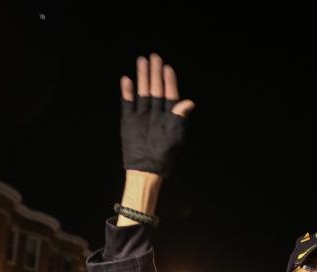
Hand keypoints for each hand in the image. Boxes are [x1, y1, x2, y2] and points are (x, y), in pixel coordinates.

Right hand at [120, 53, 195, 175]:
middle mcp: (156, 113)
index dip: (169, 81)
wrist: (145, 168)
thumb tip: (189, 102)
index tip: (167, 68)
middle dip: (155, 73)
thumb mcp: (174, 135)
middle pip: (155, 89)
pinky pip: (128, 103)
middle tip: (154, 57)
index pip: (169, 94)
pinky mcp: (129, 120)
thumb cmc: (164, 154)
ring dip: (142, 77)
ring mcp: (142, 116)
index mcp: (169, 117)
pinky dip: (127, 92)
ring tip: (141, 61)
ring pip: (142, 92)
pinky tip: (127, 80)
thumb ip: (180, 118)